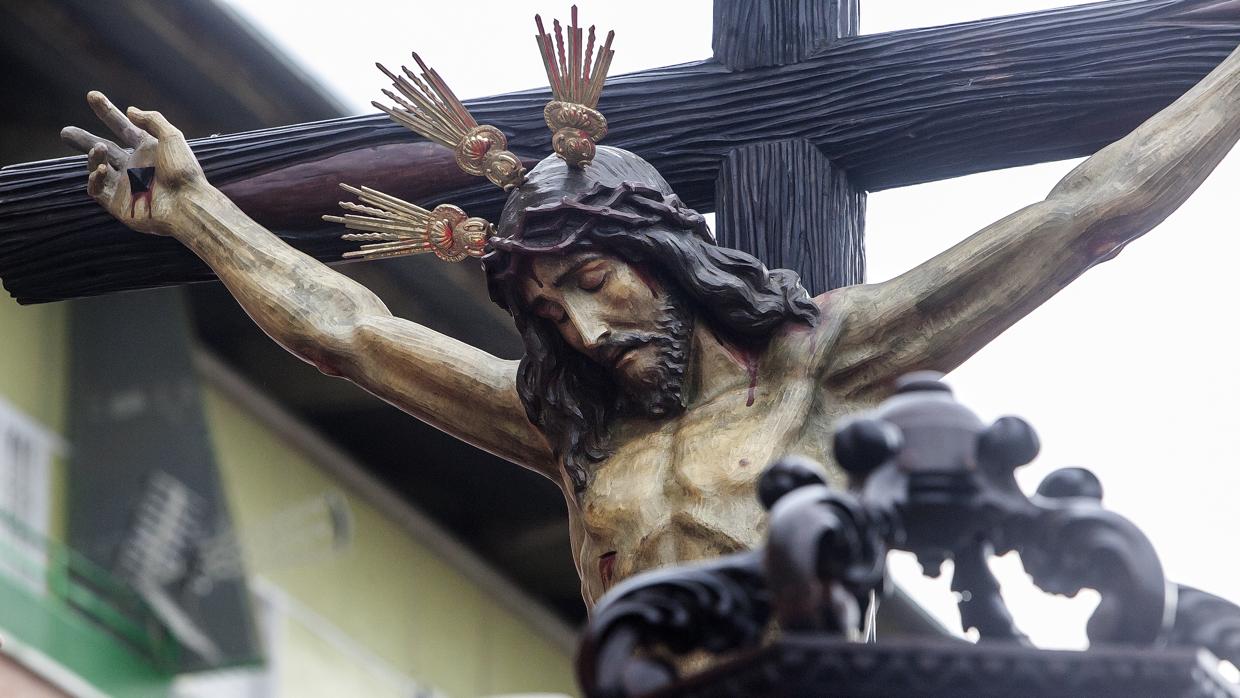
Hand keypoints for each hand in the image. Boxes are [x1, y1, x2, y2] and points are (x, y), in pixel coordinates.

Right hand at [60, 91, 205, 235]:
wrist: (187, 204)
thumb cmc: (183, 171)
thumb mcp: (172, 137)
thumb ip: (152, 119)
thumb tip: (130, 110)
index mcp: (149, 150)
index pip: (123, 127)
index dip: (107, 112)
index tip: (92, 95)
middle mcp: (136, 167)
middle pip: (104, 149)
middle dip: (85, 140)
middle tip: (66, 132)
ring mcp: (126, 185)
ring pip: (98, 167)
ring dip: (93, 156)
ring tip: (98, 149)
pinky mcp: (119, 205)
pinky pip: (97, 189)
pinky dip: (94, 178)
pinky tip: (101, 169)